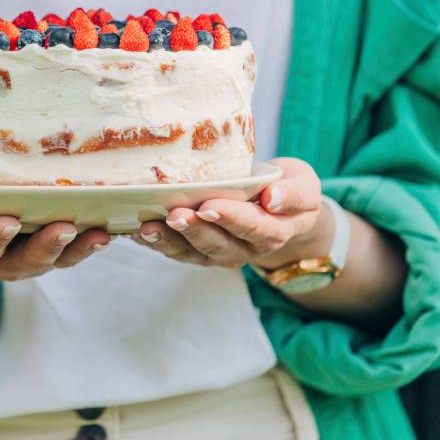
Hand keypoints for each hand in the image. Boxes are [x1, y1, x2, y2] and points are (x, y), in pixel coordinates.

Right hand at [0, 200, 109, 301]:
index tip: (6, 221)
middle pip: (24, 261)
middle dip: (45, 246)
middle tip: (64, 228)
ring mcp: (21, 260)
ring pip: (51, 261)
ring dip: (75, 249)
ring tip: (98, 234)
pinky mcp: (40, 252)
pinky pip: (66, 253)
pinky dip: (86, 245)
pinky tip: (107, 231)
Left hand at [133, 157, 331, 268]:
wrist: (277, 207)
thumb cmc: (288, 191)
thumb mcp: (304, 186)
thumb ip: (295, 194)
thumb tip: (274, 199)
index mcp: (272, 232)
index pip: (252, 227)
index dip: (231, 218)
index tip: (210, 206)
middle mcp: (244, 249)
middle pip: (217, 245)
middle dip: (194, 231)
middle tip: (175, 215)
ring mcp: (218, 253)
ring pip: (191, 253)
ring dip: (168, 241)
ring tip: (147, 227)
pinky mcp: (196, 251)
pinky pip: (174, 250)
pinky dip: (153, 242)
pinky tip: (134, 229)